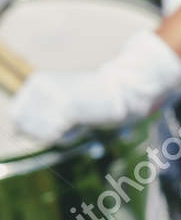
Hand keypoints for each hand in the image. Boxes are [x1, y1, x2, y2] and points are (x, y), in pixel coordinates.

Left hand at [11, 31, 180, 144]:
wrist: (123, 90)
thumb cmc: (96, 101)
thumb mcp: (63, 102)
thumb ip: (42, 114)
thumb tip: (18, 132)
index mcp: (37, 82)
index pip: (18, 116)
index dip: (32, 130)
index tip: (55, 131)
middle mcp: (39, 86)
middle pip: (26, 126)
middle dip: (47, 135)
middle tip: (71, 126)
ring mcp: (51, 96)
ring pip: (41, 133)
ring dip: (60, 136)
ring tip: (79, 123)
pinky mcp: (65, 106)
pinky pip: (55, 135)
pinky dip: (70, 137)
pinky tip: (85, 124)